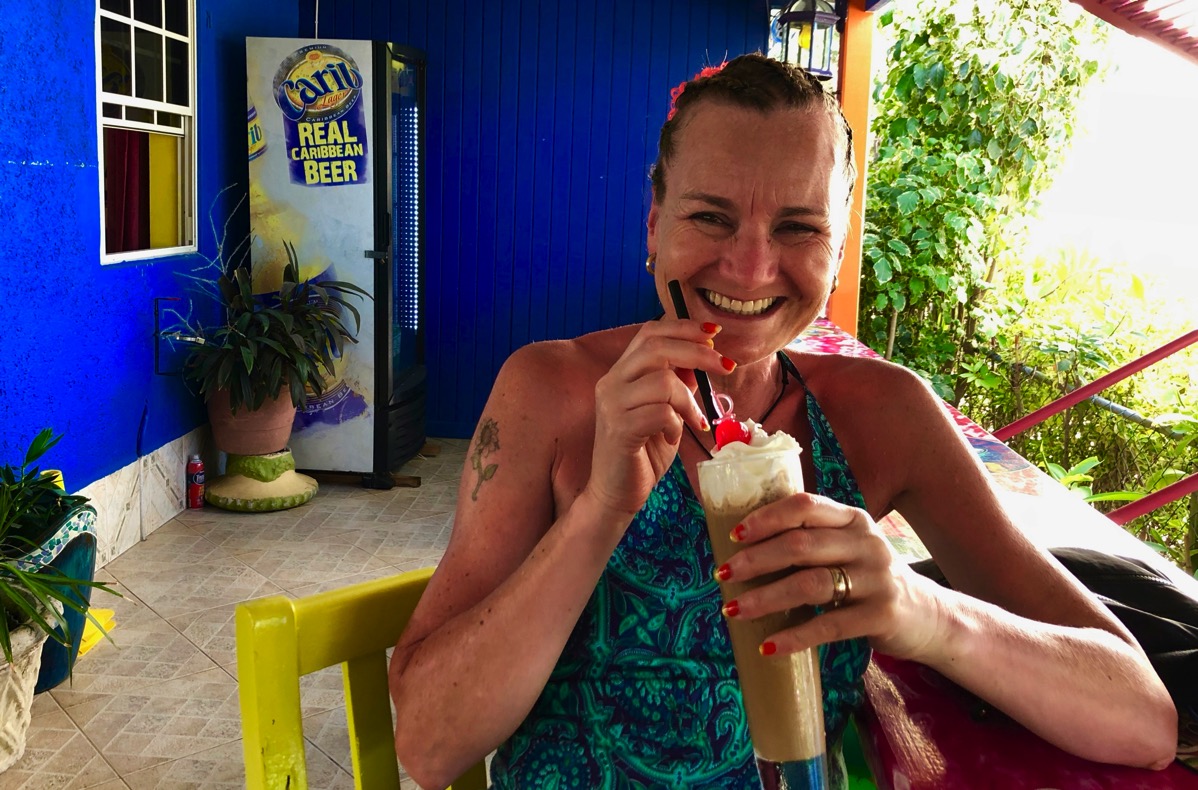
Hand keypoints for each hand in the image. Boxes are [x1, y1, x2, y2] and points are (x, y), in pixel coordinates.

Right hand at [586, 320, 724, 518]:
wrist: (615, 494)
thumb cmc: (643, 454)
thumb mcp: (667, 413)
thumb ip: (677, 385)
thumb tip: (700, 360)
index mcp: (620, 374)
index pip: (649, 333)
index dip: (683, 328)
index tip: (713, 334)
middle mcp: (610, 383)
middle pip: (656, 347)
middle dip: (698, 352)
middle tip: (726, 366)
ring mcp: (611, 405)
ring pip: (662, 380)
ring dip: (688, 399)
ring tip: (693, 421)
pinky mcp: (619, 429)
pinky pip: (660, 412)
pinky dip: (676, 423)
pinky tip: (673, 437)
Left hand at [718, 493, 946, 659]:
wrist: (929, 616)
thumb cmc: (870, 579)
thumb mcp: (850, 548)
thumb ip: (813, 540)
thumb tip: (745, 548)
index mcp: (853, 519)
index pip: (805, 506)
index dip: (766, 518)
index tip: (734, 535)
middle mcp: (867, 543)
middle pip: (801, 546)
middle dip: (755, 561)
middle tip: (722, 575)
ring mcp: (877, 579)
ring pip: (810, 585)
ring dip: (765, 598)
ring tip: (733, 610)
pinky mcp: (882, 616)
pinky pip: (829, 626)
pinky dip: (794, 637)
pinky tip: (768, 645)